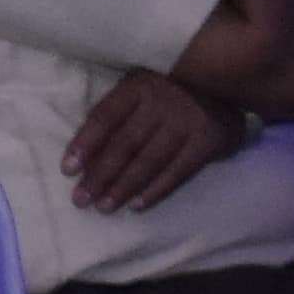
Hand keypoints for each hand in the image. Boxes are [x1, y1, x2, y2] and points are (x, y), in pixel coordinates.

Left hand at [63, 63, 243, 213]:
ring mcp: (187, 121)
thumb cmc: (168, 94)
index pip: (104, 117)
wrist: (227, 87)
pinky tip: (136, 205)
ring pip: (148, 160)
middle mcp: (162, 102)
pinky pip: (178, 171)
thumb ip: (117, 117)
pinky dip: (156, 190)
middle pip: (124, 144)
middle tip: (80, 200)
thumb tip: (84, 159)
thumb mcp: (140, 92)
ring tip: (104, 207)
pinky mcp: (208, 140)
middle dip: (99, 175)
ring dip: (123, 187)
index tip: (67, 171)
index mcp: (138, 87)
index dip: (84, 144)